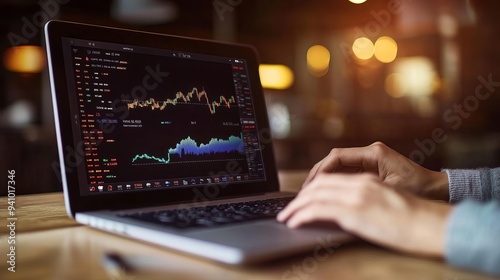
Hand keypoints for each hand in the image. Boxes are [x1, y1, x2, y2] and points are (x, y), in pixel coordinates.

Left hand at [277, 173, 452, 256]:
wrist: (433, 225)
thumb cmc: (417, 219)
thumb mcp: (388, 203)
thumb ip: (366, 201)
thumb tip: (348, 213)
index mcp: (368, 180)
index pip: (330, 177)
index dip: (312, 187)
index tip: (302, 199)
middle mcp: (360, 184)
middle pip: (319, 183)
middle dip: (299, 196)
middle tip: (288, 208)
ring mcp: (357, 196)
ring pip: (314, 194)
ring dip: (295, 206)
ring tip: (285, 216)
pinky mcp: (355, 212)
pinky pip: (318, 210)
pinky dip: (301, 214)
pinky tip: (293, 222)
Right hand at [303, 142, 448, 200]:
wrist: (437, 189)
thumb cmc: (419, 189)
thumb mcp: (390, 190)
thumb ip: (364, 187)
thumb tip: (337, 193)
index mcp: (374, 153)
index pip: (338, 156)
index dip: (321, 170)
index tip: (311, 185)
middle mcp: (370, 152)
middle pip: (334, 160)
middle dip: (318, 175)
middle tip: (305, 191)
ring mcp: (369, 159)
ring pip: (338, 166)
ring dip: (324, 178)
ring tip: (311, 193)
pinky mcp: (370, 167)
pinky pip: (346, 172)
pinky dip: (334, 181)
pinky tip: (326, 193)